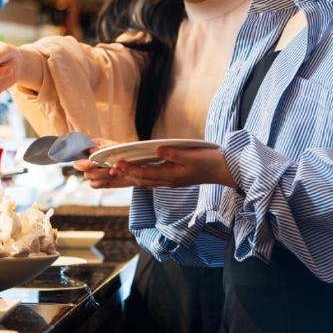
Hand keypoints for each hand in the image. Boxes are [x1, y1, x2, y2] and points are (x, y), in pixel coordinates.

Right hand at [74, 138, 138, 188]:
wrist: (138, 165)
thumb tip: (90, 150)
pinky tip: (111, 178)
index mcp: (93, 146)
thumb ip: (102, 149)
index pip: (79, 150)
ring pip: (88, 175)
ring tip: (114, 172)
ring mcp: (95, 170)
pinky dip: (101, 182)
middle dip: (94, 167)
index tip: (92, 161)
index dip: (82, 156)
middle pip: (80, 165)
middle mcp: (91, 158)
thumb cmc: (126, 152)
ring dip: (101, 174)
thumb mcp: (116, 147)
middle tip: (107, 168)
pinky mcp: (100, 181)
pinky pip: (93, 184)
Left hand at [110, 147, 235, 188]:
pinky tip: (135, 172)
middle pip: (140, 181)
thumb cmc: (210, 162)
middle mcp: (168, 181)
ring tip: (116, 172)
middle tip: (109, 169)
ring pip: (144, 182)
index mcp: (171, 176)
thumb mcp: (193, 156)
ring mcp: (170, 181)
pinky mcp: (173, 178)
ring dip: (129, 177)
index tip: (117, 163)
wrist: (224, 171)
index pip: (145, 174)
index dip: (129, 169)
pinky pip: (151, 180)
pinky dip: (140, 176)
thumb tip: (157, 150)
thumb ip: (174, 154)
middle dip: (124, 176)